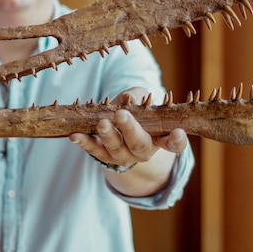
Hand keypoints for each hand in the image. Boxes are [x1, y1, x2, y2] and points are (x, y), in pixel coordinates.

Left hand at [69, 88, 186, 167]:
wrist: (119, 131)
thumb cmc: (136, 111)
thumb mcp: (139, 98)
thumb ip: (136, 95)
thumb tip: (127, 98)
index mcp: (158, 138)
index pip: (173, 143)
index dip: (176, 140)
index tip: (177, 132)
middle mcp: (142, 150)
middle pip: (139, 145)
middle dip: (130, 129)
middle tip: (121, 115)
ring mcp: (122, 155)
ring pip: (115, 149)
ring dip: (107, 136)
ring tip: (102, 123)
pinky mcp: (103, 155)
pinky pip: (93, 150)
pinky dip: (84, 143)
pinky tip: (75, 136)